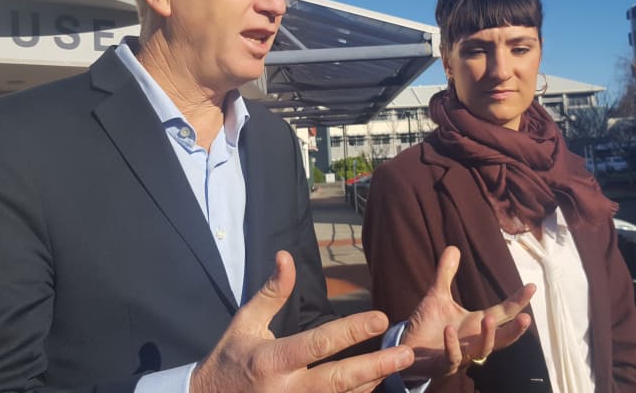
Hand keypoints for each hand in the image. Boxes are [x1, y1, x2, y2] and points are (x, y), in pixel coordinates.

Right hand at [190, 251, 412, 392]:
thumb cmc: (229, 358)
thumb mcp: (245, 322)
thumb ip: (271, 292)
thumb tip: (286, 256)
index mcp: (272, 360)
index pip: (319, 343)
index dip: (352, 330)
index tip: (381, 317)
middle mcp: (286, 390)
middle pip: (339, 380)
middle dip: (375, 367)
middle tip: (406, 353)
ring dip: (371, 383)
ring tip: (399, 365)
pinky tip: (374, 384)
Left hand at [399, 246, 534, 379]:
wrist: (406, 348)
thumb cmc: (427, 325)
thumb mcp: (437, 296)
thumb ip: (446, 274)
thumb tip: (454, 247)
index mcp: (475, 324)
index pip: (503, 313)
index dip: (517, 301)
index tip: (532, 286)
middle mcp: (473, 341)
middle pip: (502, 339)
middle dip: (515, 331)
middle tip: (526, 318)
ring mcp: (461, 355)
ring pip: (483, 351)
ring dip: (488, 337)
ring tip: (488, 319)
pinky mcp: (443, 364)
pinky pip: (453, 358)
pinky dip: (452, 345)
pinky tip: (449, 330)